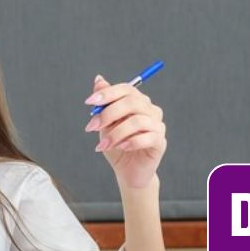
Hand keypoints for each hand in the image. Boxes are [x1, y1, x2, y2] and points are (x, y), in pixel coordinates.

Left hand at [84, 74, 166, 189]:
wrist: (127, 172)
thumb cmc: (117, 146)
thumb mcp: (106, 124)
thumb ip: (104, 103)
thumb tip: (99, 79)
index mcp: (139, 102)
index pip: (126, 89)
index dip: (107, 93)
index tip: (89, 102)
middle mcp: (151, 110)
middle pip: (132, 103)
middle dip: (108, 114)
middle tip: (92, 127)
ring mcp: (158, 126)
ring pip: (137, 121)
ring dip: (115, 133)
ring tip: (103, 145)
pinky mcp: (160, 142)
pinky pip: (146, 138)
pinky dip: (130, 142)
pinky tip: (120, 148)